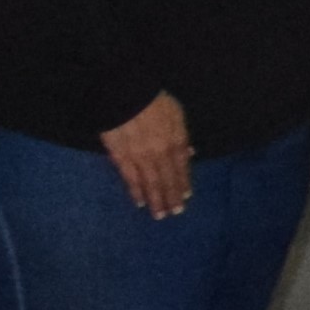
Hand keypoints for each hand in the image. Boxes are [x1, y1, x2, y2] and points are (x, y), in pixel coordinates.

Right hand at [98, 92, 194, 218]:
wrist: (124, 94)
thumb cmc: (152, 99)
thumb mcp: (175, 113)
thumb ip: (182, 134)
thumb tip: (189, 153)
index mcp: (176, 139)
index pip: (181, 166)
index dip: (184, 181)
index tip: (186, 196)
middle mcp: (161, 152)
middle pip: (168, 178)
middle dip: (172, 196)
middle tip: (175, 212)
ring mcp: (141, 156)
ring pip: (151, 183)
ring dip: (157, 199)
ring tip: (160, 215)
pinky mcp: (121, 157)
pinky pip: (130, 178)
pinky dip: (136, 192)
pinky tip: (140, 202)